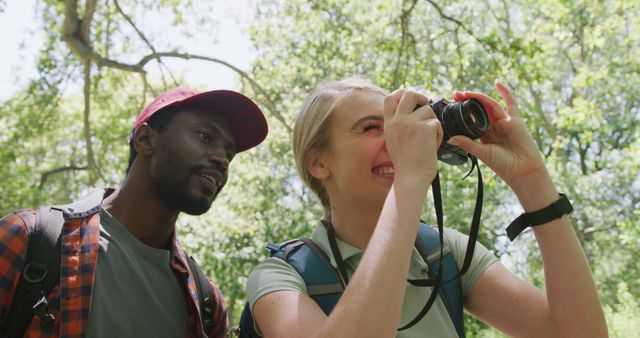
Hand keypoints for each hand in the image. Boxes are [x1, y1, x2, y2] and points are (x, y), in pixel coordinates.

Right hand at [383, 89, 442, 184]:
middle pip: (409, 93)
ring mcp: (411, 123)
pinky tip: (433, 147)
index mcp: (389, 124)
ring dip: (432, 122)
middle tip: (426, 106)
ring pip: (428, 110)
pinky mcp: (425, 128)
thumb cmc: (406, 164)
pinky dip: (438, 134)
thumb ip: (400, 126)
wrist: (411, 177)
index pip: (390, 98)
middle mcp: (398, 120)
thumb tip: (414, 112)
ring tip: (429, 140)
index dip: (401, 93)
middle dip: (421, 97)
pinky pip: (437, 124)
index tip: (411, 100)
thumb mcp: (394, 141)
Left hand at [448, 81, 550, 195]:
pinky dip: (505, 92)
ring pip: (490, 105)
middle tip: (455, 94)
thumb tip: (451, 138)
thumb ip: (468, 144)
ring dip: (478, 97)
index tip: (451, 104)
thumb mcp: (482, 153)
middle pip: (479, 110)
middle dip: (468, 101)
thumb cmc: (503, 165)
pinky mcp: (515, 120)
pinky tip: (497, 83)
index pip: (471, 120)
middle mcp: (493, 128)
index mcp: (484, 136)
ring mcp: (504, 123)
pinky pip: (510, 103)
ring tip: (465, 93)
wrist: (523, 170)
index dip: (462, 112)